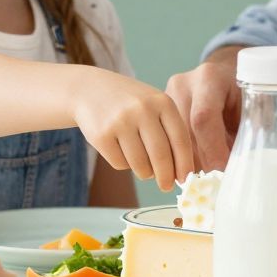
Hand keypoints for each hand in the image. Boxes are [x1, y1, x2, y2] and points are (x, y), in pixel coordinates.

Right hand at [67, 68, 194, 190]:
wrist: (90, 90)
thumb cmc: (131, 104)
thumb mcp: (154, 106)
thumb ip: (170, 132)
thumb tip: (180, 172)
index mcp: (162, 102)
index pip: (180, 140)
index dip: (184, 163)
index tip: (185, 178)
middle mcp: (142, 110)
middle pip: (161, 156)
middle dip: (166, 177)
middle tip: (166, 187)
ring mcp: (120, 122)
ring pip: (140, 164)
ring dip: (145, 173)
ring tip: (143, 165)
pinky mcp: (102, 135)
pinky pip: (120, 164)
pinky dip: (124, 164)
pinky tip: (121, 150)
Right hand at [166, 51, 241, 171]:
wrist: (221, 74)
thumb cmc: (240, 92)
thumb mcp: (252, 106)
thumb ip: (247, 132)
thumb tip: (239, 165)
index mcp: (208, 79)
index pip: (203, 119)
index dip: (213, 150)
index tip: (225, 169)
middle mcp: (182, 86)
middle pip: (185, 135)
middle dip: (204, 162)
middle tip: (220, 176)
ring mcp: (166, 98)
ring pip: (173, 143)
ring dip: (192, 163)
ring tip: (211, 168)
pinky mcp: (158, 111)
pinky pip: (167, 142)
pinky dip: (183, 158)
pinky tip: (198, 161)